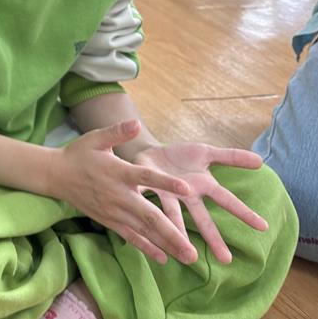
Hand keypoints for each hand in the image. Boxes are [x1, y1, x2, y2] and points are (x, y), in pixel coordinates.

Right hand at [53, 120, 196, 265]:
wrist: (55, 175)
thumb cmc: (79, 154)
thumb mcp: (95, 138)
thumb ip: (117, 132)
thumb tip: (136, 123)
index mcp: (117, 171)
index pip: (145, 177)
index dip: (165, 183)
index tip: (187, 189)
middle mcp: (118, 195)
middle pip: (149, 216)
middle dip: (173, 234)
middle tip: (193, 251)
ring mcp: (113, 211)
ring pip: (143, 231)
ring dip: (166, 245)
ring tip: (187, 258)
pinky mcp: (108, 221)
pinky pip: (130, 237)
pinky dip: (147, 248)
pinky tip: (163, 258)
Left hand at [131, 141, 267, 264]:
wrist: (149, 151)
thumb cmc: (180, 157)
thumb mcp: (206, 152)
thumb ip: (230, 157)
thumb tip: (261, 161)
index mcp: (203, 186)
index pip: (227, 200)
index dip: (244, 212)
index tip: (264, 227)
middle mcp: (186, 196)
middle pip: (202, 219)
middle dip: (214, 239)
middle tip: (226, 260)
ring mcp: (167, 195)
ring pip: (174, 216)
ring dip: (180, 234)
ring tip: (187, 255)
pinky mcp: (147, 190)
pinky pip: (148, 202)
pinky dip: (149, 214)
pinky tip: (151, 232)